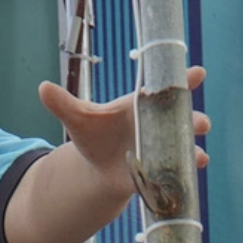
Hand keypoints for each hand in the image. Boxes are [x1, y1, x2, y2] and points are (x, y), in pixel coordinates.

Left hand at [37, 64, 207, 197]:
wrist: (98, 167)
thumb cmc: (94, 136)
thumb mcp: (79, 119)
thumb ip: (64, 104)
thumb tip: (42, 88)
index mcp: (141, 104)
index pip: (165, 87)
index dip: (183, 79)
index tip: (198, 73)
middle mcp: (158, 123)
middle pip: (182, 116)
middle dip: (193, 118)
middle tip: (200, 122)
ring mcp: (164, 145)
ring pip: (185, 143)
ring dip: (194, 147)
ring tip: (198, 154)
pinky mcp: (162, 168)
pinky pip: (179, 167)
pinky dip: (186, 169)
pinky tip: (192, 170)